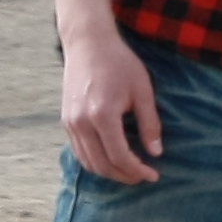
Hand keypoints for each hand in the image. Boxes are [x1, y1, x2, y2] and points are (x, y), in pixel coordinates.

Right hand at [62, 24, 163, 184]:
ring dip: (108, 171)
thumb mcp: (143, 91)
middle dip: (124, 176)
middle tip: (143, 177)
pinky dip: (95, 161)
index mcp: (102, 116)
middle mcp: (81, 123)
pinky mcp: (65, 121)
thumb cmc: (120, 63)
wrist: (88, 44)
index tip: (154, 176)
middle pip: (101, 165)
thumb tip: (156, 153)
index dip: (137, 171)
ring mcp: (69, 123)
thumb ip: (149, 124)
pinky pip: (79, 150)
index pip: (119, 156)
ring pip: (87, 161)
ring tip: (129, 171)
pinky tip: (111, 159)